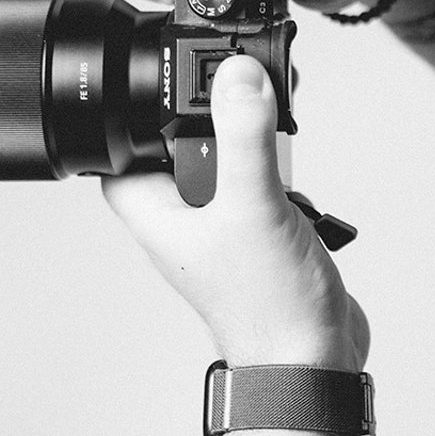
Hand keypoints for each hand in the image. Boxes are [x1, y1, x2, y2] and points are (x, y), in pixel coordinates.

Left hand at [101, 55, 369, 372]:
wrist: (314, 359)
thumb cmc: (268, 306)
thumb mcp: (253, 205)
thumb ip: (245, 137)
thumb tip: (238, 76)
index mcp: (158, 216)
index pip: (121, 152)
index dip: (136, 115)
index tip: (168, 83)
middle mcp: (184, 222)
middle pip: (181, 147)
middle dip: (213, 120)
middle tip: (243, 102)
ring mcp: (221, 230)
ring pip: (225, 164)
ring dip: (253, 147)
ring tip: (275, 145)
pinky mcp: (258, 236)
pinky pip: (260, 187)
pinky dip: (279, 175)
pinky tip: (295, 183)